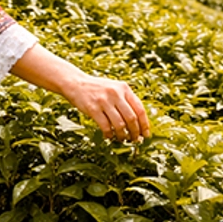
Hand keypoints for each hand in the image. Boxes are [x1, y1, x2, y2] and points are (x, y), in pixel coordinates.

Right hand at [9, 45, 150, 141]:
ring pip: (120, 124)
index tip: (146, 135)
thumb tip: (139, 122)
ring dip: (123, 135)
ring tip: (122, 140)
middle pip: (131, 118)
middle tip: (135, 140)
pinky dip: (109, 134)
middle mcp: (115, 93)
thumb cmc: (98, 89)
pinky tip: (109, 137)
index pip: (140, 109)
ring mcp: (104, 101)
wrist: (77, 83)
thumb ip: (126, 101)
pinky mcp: (93, 108)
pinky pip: (105, 126)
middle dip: (135, 132)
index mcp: (124, 88)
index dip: (144, 124)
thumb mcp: (115, 89)